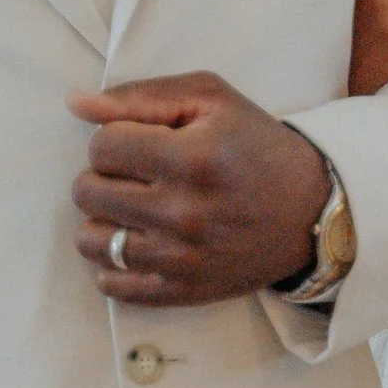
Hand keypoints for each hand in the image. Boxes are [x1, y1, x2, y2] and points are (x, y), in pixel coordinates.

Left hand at [69, 74, 331, 301]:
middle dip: (104, 176)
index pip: (102, 147)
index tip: (141, 143)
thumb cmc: (257, 147)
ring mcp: (181, 258)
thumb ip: (139, 97)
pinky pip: (113, 284)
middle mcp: (184, 212)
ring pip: (91, 240)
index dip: (115, 138)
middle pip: (87, 192)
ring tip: (132, 210)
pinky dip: (113, 265)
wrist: (312, 211)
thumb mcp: (210, 100)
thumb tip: (75, 103)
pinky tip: (137, 244)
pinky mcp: (183, 291)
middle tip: (137, 176)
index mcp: (193, 158)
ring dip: (103, 220)